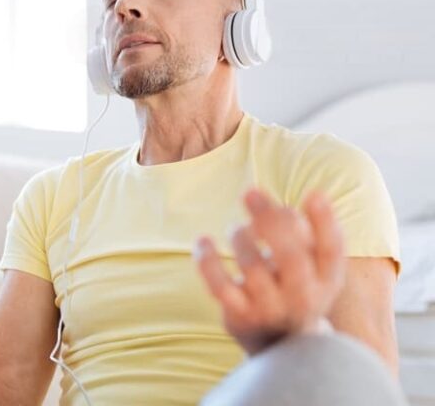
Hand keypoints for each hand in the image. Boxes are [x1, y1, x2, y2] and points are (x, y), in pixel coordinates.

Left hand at [194, 188, 345, 355]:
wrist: (279, 343)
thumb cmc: (295, 286)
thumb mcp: (311, 264)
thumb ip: (304, 232)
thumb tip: (300, 200)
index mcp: (326, 278)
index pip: (331, 250)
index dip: (325, 222)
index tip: (313, 194)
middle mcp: (303, 296)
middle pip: (290, 256)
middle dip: (270, 220)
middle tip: (250, 191)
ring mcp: (271, 308)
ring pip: (252, 266)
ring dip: (240, 235)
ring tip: (238, 229)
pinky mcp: (240, 315)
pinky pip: (220, 286)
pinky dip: (207, 261)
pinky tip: (203, 240)